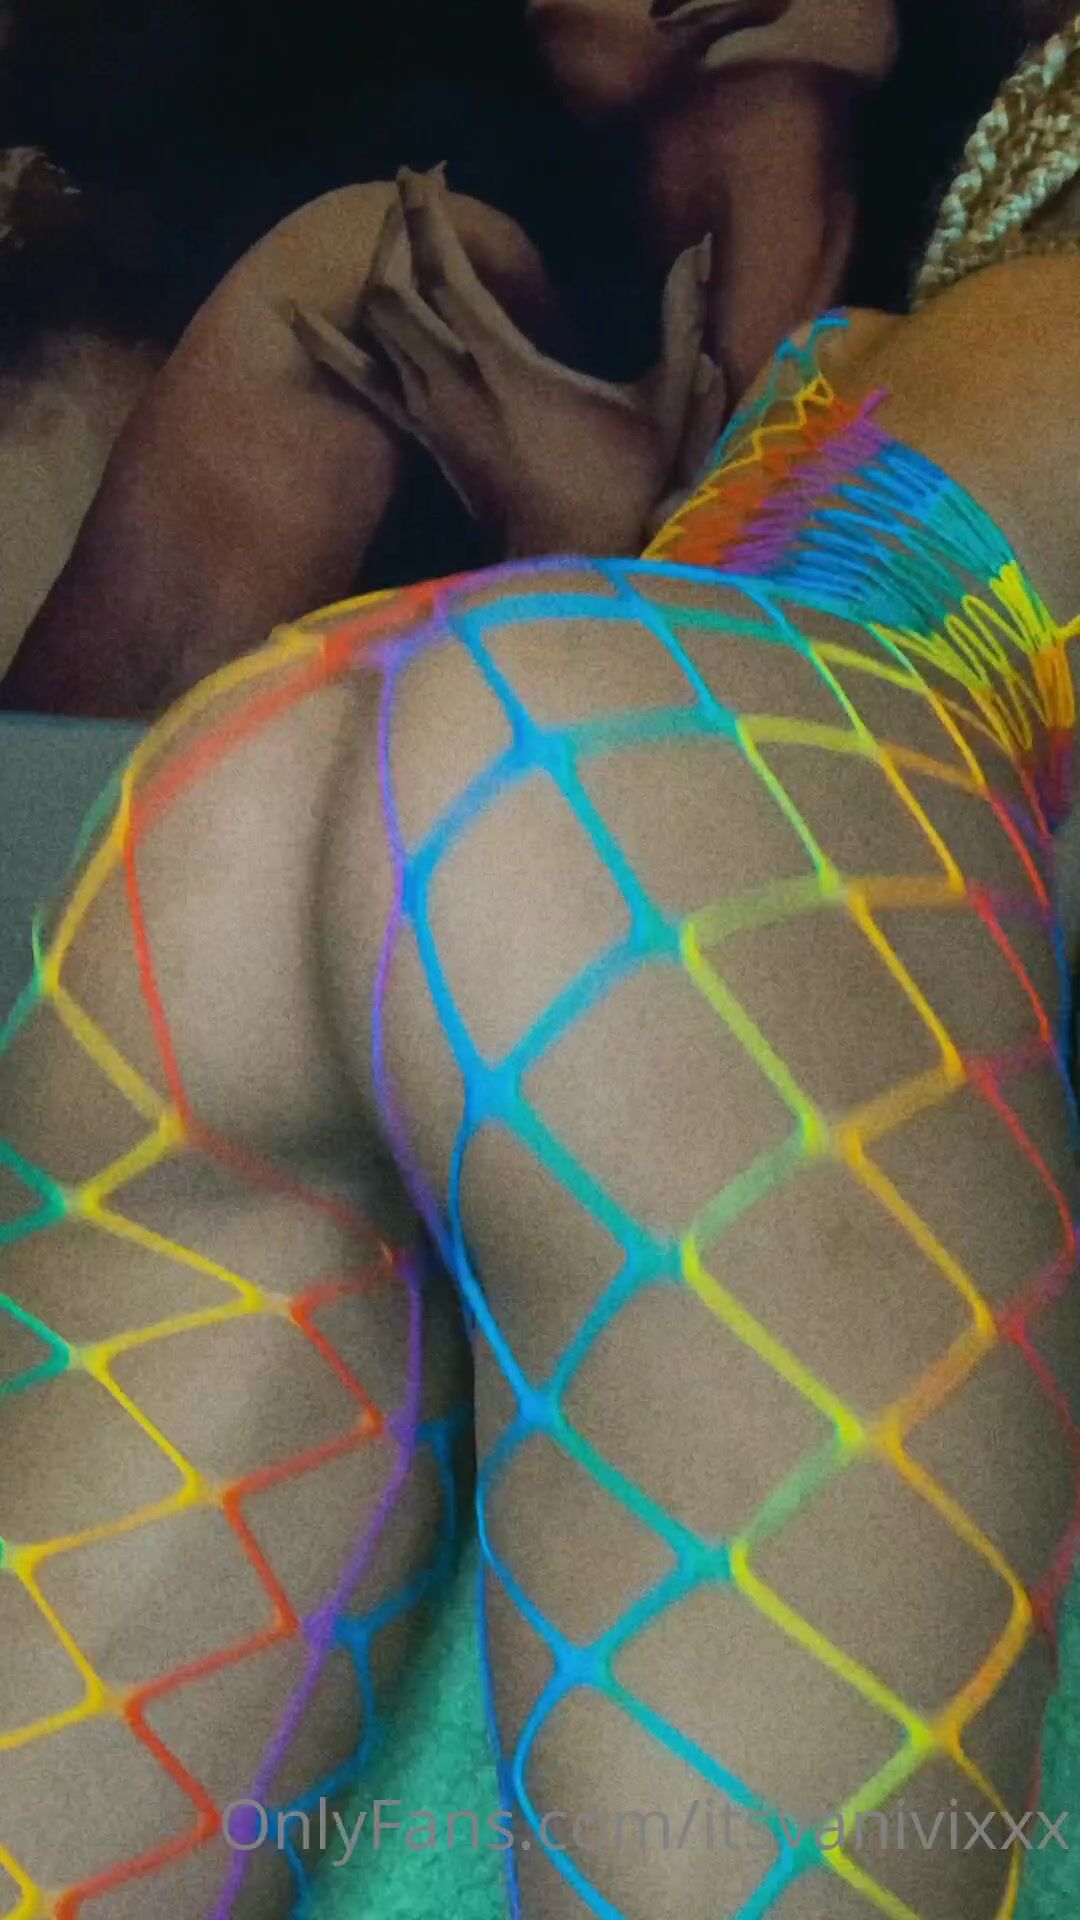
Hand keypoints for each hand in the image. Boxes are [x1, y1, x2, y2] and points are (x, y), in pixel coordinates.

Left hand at [292, 166, 724, 557]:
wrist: (573, 566)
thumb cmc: (623, 490)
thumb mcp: (666, 405)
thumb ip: (682, 324)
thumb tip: (701, 249)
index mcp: (502, 368)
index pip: (446, 274)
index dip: (427, 217)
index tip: (422, 170)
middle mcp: (451, 387)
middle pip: (392, 293)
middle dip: (396, 235)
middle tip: (415, 191)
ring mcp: (430, 417)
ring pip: (375, 331)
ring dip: (376, 276)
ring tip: (388, 235)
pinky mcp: (426, 441)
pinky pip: (364, 385)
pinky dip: (333, 346)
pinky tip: (300, 318)